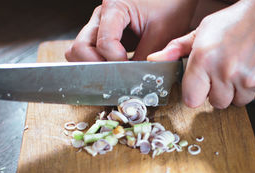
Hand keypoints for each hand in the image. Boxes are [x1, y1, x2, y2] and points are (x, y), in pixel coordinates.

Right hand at [65, 0, 197, 61]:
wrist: (175, 2)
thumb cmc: (171, 9)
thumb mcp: (162, 34)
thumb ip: (145, 59)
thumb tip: (132, 82)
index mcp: (115, 6)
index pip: (104, 42)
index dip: (116, 61)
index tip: (131, 69)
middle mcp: (101, 15)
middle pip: (80, 48)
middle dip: (97, 66)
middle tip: (117, 74)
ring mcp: (98, 26)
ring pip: (79, 52)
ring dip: (94, 66)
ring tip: (116, 71)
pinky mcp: (101, 36)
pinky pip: (88, 54)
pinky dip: (97, 65)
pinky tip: (115, 69)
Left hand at [148, 0, 254, 107]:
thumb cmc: (237, 19)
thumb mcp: (202, 30)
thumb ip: (176, 49)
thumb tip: (154, 60)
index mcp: (205, 60)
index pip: (191, 100)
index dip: (196, 93)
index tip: (201, 85)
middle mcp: (227, 72)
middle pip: (217, 103)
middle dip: (220, 91)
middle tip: (227, 70)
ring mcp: (251, 80)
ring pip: (239, 102)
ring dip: (239, 90)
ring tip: (244, 66)